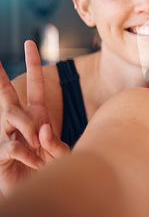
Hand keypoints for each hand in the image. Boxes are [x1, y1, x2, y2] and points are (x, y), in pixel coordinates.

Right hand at [0, 41, 68, 196]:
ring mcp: (6, 135)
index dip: (33, 64)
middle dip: (1, 76)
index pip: (35, 86)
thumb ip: (55, 143)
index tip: (31, 43)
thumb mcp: (58, 154)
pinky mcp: (1, 153)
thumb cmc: (48, 168)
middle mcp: (19, 122)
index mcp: (36, 115)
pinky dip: (28, 154)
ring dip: (28, 128)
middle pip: (8, 95)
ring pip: (12, 115)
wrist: (35, 189)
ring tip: (38, 145)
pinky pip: (14, 145)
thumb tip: (42, 130)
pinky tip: (35, 162)